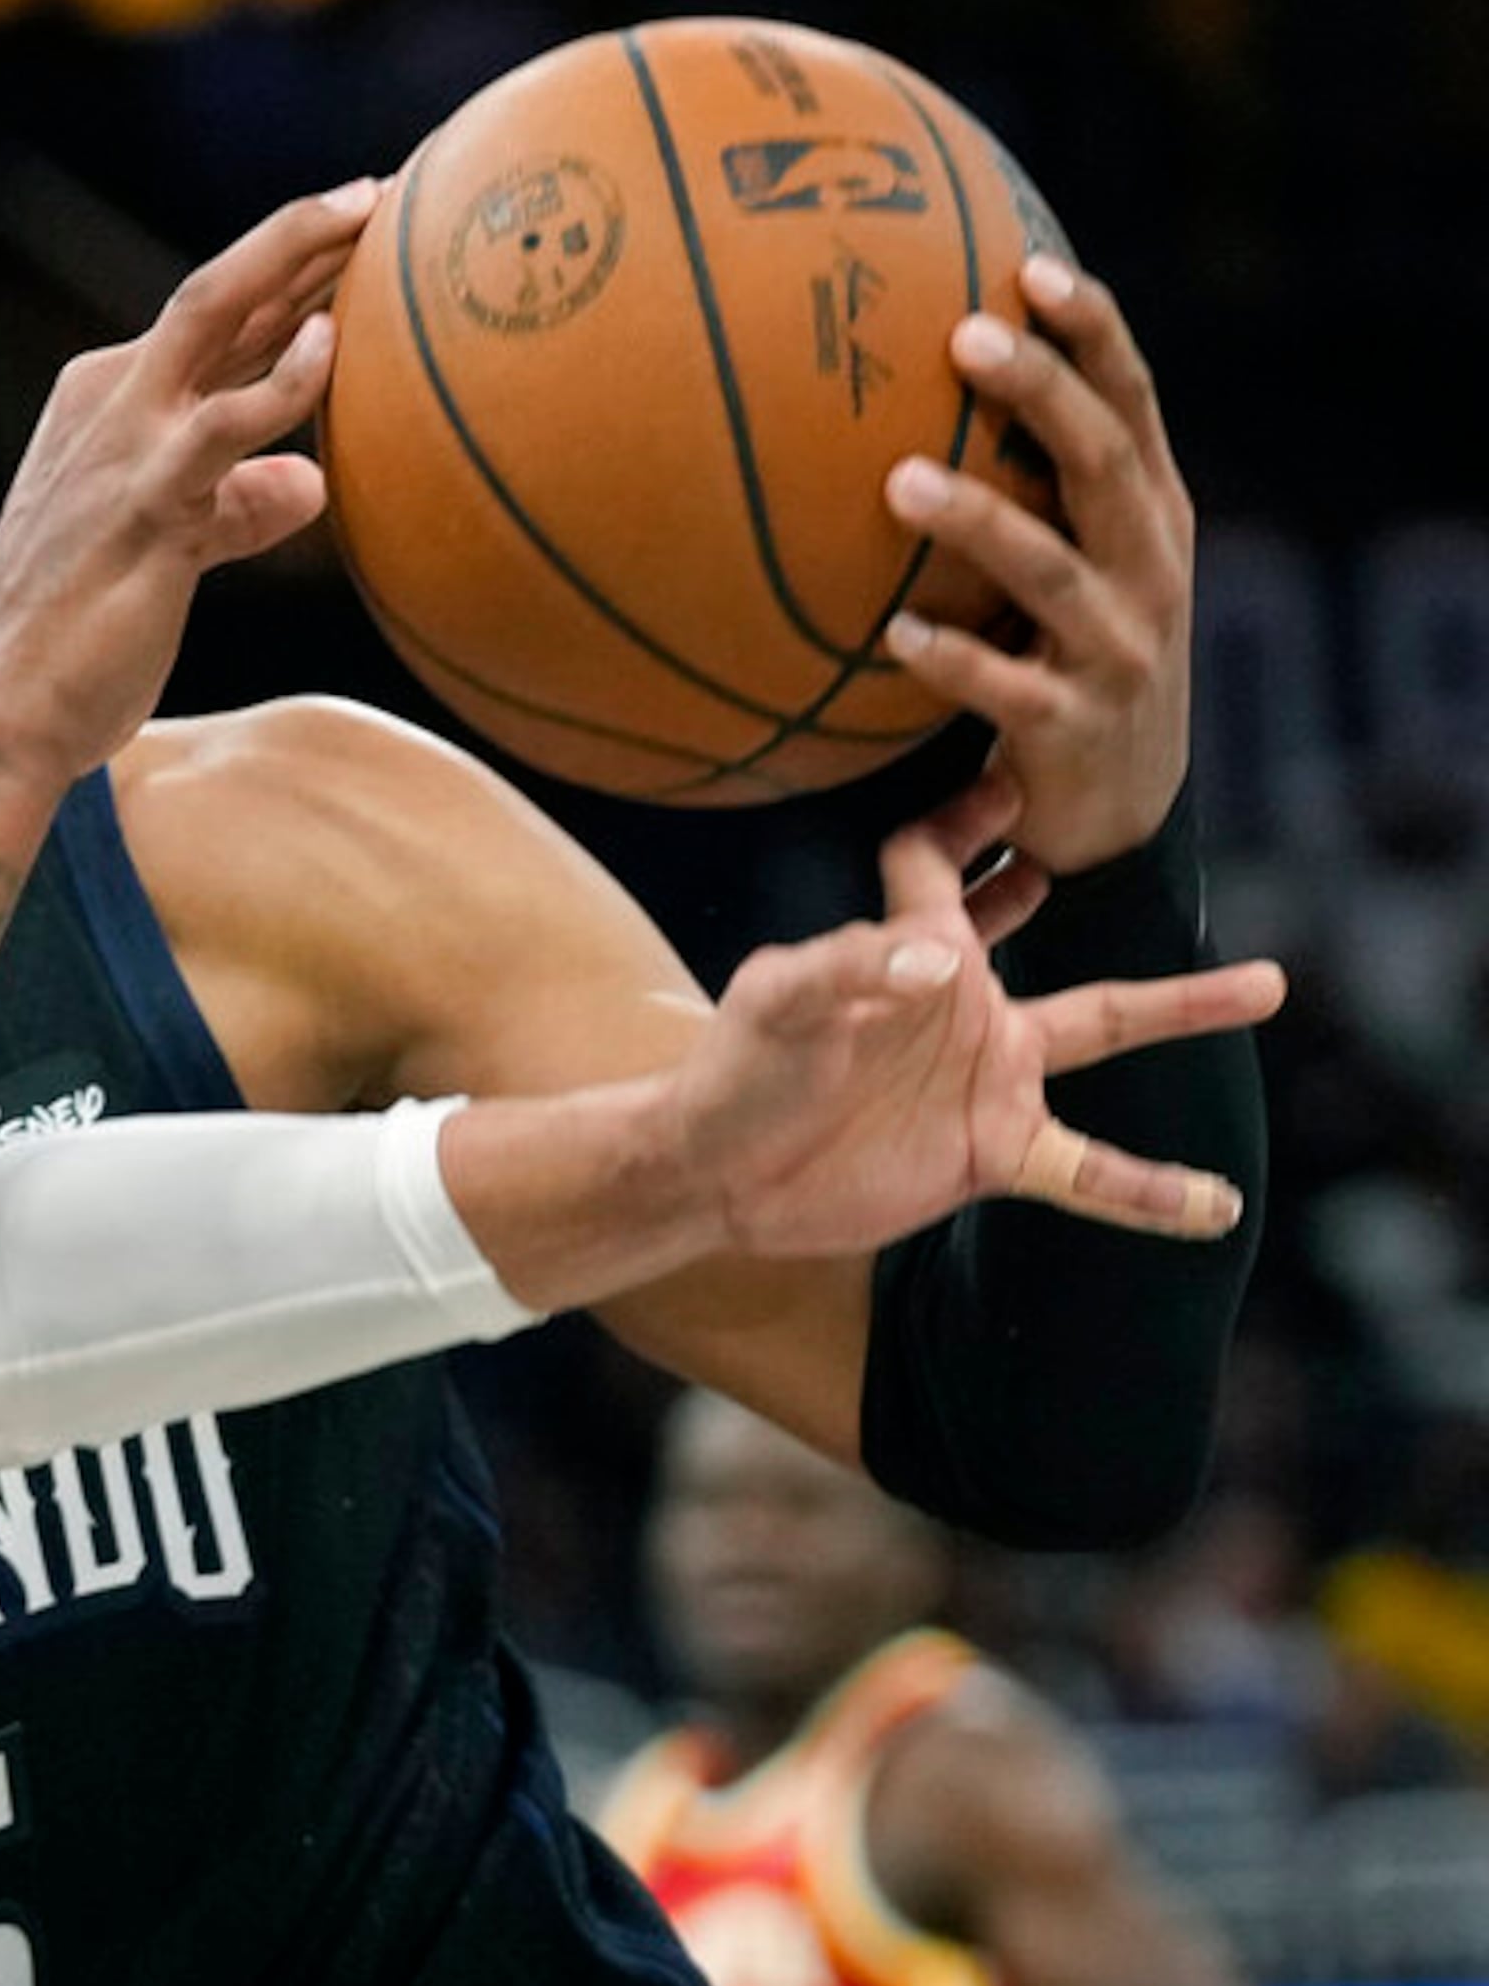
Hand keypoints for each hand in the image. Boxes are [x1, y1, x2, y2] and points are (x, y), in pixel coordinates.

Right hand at [0, 176, 375, 779]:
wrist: (0, 714)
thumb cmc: (78, 643)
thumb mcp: (171, 556)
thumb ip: (236, 508)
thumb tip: (309, 482)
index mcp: (107, 403)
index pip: (211, 321)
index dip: (287, 270)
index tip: (359, 231)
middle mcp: (109, 401)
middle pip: (216, 287)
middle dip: (298, 229)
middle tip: (382, 188)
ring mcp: (122, 445)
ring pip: (211, 312)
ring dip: (292, 254)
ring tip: (370, 214)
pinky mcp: (145, 501)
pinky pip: (225, 422)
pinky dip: (283, 380)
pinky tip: (331, 346)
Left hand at [676, 796, 1280, 1255]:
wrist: (716, 1171)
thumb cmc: (735, 1070)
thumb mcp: (778, 1004)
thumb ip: (849, 968)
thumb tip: (945, 961)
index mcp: (910, 952)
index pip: (937, 863)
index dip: (964, 821)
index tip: (1007, 780)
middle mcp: (962, 1005)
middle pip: (1057, 934)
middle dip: (1103, 888)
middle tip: (1151, 830)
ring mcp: (984, 1078)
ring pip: (1103, 1030)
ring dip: (1182, 1010)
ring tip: (1270, 983)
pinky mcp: (989, 1152)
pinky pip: (1089, 1172)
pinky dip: (1151, 1192)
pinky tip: (1217, 1206)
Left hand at [879, 255, 1193, 874]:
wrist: (1121, 806)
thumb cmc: (1073, 654)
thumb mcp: (1080, 559)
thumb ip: (1035, 484)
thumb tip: (921, 381)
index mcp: (1150, 512)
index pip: (1132, 400)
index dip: (1093, 331)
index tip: (1030, 267)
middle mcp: (1150, 566)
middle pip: (1100, 459)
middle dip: (1041, 391)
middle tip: (962, 338)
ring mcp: (1120, 646)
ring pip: (1051, 569)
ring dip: (978, 520)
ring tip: (898, 481)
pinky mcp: (1075, 724)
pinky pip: (1006, 686)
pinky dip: (952, 658)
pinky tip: (893, 634)